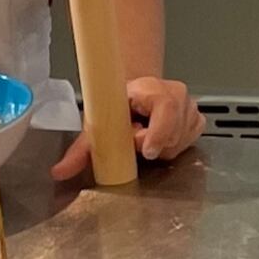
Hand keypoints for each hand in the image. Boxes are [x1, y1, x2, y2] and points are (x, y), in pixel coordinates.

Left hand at [53, 79, 204, 179]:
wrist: (135, 94)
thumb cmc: (116, 106)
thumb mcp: (96, 124)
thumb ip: (80, 150)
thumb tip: (60, 171)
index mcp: (150, 88)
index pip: (166, 107)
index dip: (158, 131)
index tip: (146, 150)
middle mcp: (175, 92)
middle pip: (174, 131)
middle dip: (153, 143)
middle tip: (135, 140)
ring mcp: (190, 105)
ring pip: (181, 141)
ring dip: (162, 147)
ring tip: (145, 136)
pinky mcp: (197, 118)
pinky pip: (190, 141)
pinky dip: (174, 146)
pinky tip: (159, 138)